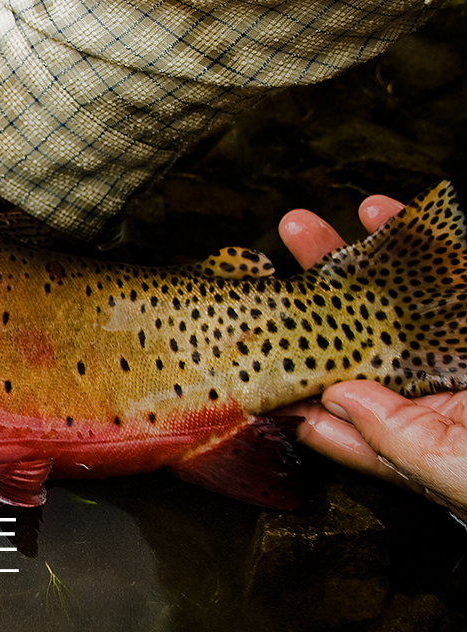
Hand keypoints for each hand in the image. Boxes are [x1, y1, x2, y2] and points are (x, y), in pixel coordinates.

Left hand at [281, 196, 466, 521]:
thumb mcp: (465, 473)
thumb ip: (399, 444)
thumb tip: (330, 404)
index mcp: (414, 435)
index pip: (334, 408)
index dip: (287, 377)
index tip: (242, 342)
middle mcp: (428, 389)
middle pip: (350, 342)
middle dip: (305, 301)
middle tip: (263, 266)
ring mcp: (455, 349)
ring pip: (391, 298)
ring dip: (347, 259)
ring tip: (303, 224)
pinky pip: (449, 274)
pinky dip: (419, 241)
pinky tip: (384, 212)